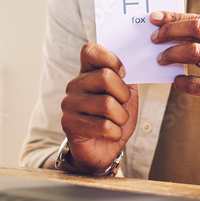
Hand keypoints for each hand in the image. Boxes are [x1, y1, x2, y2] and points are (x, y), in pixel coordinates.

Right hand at [60, 44, 138, 172]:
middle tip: (122, 105)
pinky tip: (109, 134)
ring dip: (121, 117)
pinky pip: (103, 126)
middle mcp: (75, 85)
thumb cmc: (115, 119)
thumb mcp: (126, 96)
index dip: (110, 58)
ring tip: (116, 122)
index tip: (123, 73)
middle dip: (123, 94)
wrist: (104, 150)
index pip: (90, 51)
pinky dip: (115, 132)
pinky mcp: (69, 124)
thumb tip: (130, 66)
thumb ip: (127, 78)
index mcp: (88, 73)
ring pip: (107, 104)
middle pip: (105, 77)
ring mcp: (69, 104)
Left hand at [150, 11, 199, 140]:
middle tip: (155, 38)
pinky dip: (181, 81)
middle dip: (170, 30)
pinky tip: (178, 81)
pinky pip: (196, 84)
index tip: (156, 18)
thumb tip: (182, 37)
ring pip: (193, 52)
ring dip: (171, 54)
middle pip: (195, 28)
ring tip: (162, 59)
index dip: (175, 17)